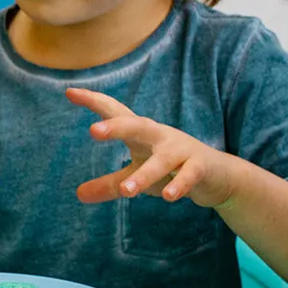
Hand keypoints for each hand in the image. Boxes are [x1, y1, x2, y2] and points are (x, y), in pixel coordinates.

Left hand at [69, 88, 237, 205]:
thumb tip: (78, 195)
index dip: (95, 102)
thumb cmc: (170, 169)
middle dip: (116, 127)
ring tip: (126, 191)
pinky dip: (179, 184)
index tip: (70, 92)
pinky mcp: (199, 167)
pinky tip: (167, 196)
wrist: (218, 175)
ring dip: (144, 175)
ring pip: (161, 160)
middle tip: (93, 130)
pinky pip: (189, 174)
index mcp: (141, 133)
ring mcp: (181, 150)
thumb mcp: (138, 176)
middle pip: (137, 125)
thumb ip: (110, 184)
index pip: (116, 113)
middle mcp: (160, 136)